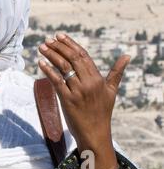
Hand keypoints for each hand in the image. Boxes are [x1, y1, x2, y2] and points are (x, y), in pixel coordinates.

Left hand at [38, 32, 128, 168]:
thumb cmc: (102, 111)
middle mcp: (88, 83)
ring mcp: (77, 91)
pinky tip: (40, 62)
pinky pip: (56, 81)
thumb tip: (127, 55)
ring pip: (63, 67)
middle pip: (72, 59)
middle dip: (59, 47)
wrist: (95, 133)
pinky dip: (48, 70)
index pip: (83, 56)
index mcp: (98, 78)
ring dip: (51, 55)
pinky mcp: (67, 99)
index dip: (70, 44)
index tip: (59, 36)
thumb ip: (117, 72)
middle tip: (48, 40)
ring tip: (42, 47)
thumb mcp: (112, 91)